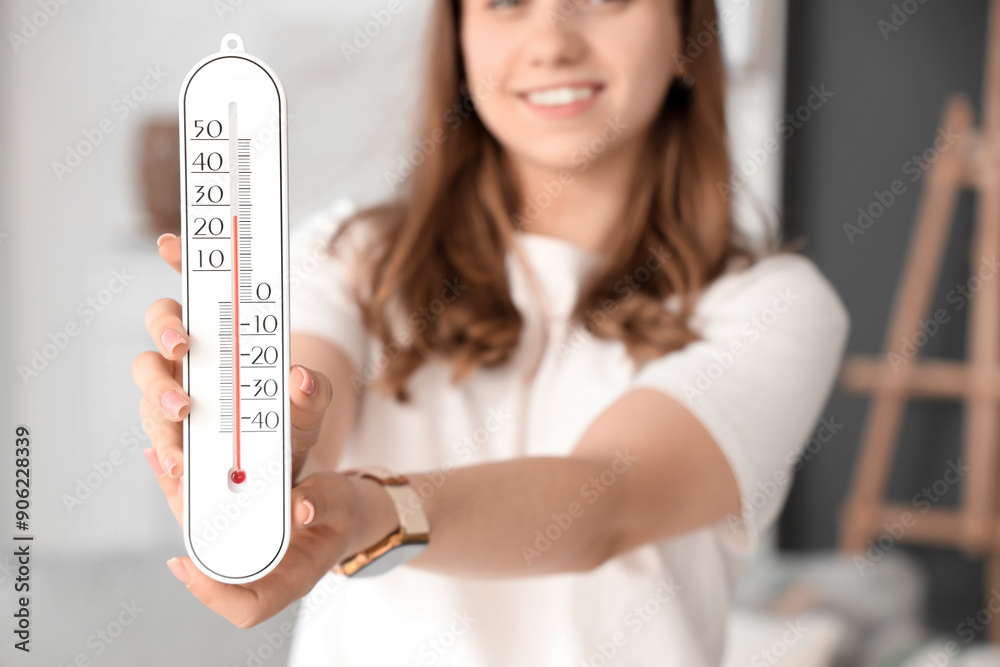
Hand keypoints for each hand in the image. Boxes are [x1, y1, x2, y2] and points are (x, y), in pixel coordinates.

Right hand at [131, 233, 334, 523]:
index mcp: (223, 337)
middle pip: (161, 325)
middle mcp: (191, 359)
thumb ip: (313, 392)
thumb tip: (302, 378)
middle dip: (165, 329)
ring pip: (148, 382)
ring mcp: (173, 396)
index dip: (181, 262)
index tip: (171, 243)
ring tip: (183, 413)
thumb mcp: (311, 407)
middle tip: (182, 346)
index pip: (197, 290)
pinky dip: (163, 448)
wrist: (279, 477)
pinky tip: (177, 462)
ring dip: (159, 393)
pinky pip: (154, 440)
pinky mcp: (167, 440)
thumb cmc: (290, 426)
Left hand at [164, 471, 358, 627]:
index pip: (248, 605)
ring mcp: (245, 549)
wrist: (340, 508)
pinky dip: (191, 491)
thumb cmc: (341, 514)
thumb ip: (322, 505)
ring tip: (168, 468)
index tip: (189, 567)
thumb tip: (301, 508)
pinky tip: (176, 464)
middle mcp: (261, 570)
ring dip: (182, 504)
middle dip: (186, 532)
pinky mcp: (236, 528)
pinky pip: (207, 516)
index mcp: (291, 578)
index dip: (214, 594)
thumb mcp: (341, 505)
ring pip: (202, 539)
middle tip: (176, 490)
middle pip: (212, 568)